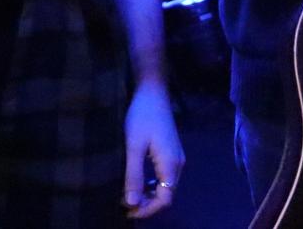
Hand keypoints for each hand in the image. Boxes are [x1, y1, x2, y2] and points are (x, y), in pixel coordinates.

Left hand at [122, 79, 183, 218]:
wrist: (153, 90)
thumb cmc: (142, 116)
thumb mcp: (134, 146)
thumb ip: (134, 175)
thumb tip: (132, 204)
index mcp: (171, 164)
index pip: (165, 199)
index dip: (147, 210)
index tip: (128, 212)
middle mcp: (178, 163)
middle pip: (166, 194)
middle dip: (146, 204)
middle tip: (124, 205)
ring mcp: (176, 156)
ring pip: (165, 185)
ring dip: (148, 194)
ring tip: (128, 196)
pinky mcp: (171, 151)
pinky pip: (163, 175)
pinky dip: (151, 183)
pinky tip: (137, 181)